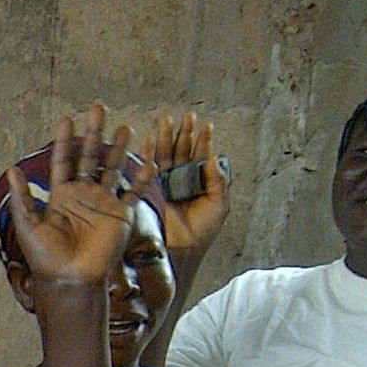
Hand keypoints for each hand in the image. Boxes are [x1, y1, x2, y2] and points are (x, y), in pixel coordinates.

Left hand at [1, 105, 135, 294]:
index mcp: (61, 196)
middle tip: (97, 108)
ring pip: (113, 169)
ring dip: (118, 148)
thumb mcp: (29, 227)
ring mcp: (103, 204)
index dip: (64, 141)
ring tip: (123, 126)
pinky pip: (134, 193)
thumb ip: (23, 199)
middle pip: (89, 158)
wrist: (69, 281)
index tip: (66, 119)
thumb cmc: (46, 259)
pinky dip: (142, 178)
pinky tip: (149, 160)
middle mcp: (83, 196)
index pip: (63, 162)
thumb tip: (10, 168)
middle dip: (93, 134)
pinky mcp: (120, 216)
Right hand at [143, 111, 229, 256]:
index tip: (206, 125)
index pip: (200, 156)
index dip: (203, 140)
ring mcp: (164, 185)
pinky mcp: (149, 192)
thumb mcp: (219, 204)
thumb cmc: (202, 232)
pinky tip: (149, 140)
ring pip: (164, 156)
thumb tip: (214, 157)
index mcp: (198, 182)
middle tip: (187, 116)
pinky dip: (147, 155)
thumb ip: (218, 181)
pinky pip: (147, 170)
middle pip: (181, 151)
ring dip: (165, 138)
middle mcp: (180, 180)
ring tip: (166, 120)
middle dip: (183, 133)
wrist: (181, 251)